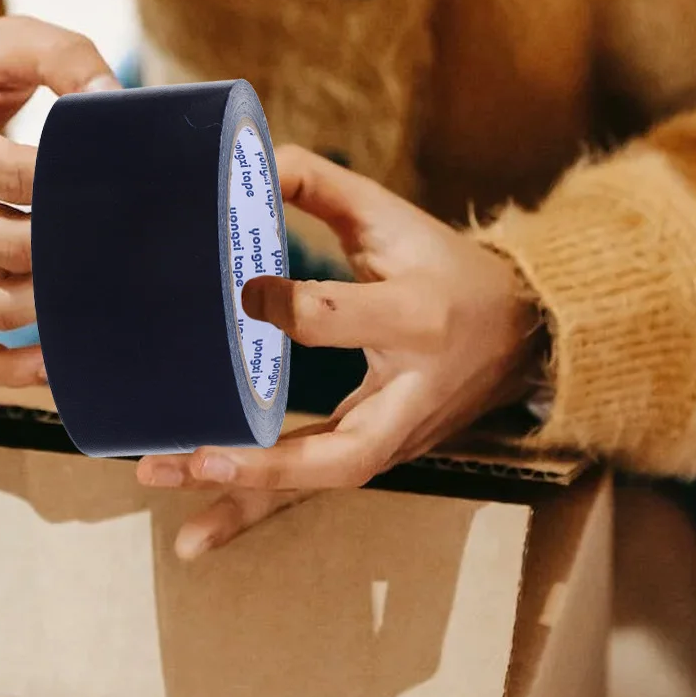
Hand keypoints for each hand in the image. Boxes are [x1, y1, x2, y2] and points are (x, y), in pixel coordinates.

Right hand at [0, 16, 118, 385]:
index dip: (72, 181)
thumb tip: (113, 105)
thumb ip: (66, 57)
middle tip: (138, 240)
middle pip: (5, 248)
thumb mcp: (9, 39)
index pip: (9, 176)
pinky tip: (60, 362)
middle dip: (75, 248)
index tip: (128, 180)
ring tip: (114, 286)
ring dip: (56, 304)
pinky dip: (9, 370)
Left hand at [137, 145, 547, 559]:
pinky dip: (252, 513)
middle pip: (341, 447)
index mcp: (415, 317)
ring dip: (244, 499)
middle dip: (265, 461)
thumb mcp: (393, 217)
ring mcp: (395, 436)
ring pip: (321, 483)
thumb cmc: (443, 266)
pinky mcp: (375, 454)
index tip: (234, 292)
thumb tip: (245, 160)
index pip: (340, 319)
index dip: (285, 308)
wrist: (523, 334)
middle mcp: (408, 392)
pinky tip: (194, 536)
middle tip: (191, 457)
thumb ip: (321, 185)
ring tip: (172, 508)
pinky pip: (312, 490)